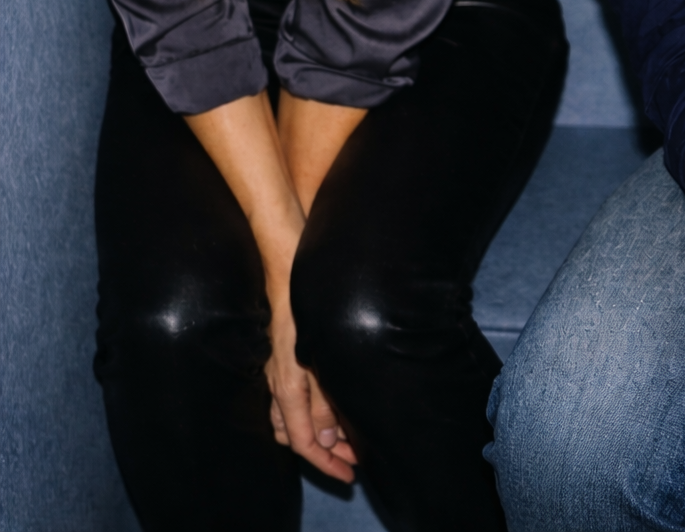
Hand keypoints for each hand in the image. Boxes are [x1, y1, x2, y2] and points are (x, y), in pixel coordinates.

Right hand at [266, 296, 356, 481]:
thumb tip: (325, 440)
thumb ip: (324, 403)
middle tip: (352, 457)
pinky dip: (306, 411)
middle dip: (322, 451)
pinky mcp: (281, 355)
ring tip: (343, 436)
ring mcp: (276, 370)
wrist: (287, 266)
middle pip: (293, 434)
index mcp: (288, 389)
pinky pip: (288, 397)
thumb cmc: (304, 309)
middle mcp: (277, 384)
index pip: (304, 442)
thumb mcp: (321, 360)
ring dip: (314, 431)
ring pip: (288, 417)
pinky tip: (324, 403)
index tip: (349, 475)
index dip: (327, 464)